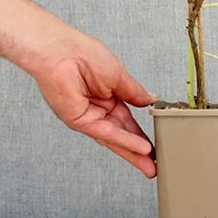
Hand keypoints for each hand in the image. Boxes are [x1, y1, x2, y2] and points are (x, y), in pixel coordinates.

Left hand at [30, 28, 157, 177]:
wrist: (62, 52)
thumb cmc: (84, 54)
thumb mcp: (119, 75)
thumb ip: (135, 92)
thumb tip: (150, 100)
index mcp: (108, 95)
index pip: (128, 119)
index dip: (141, 132)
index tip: (155, 143)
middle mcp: (98, 108)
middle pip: (122, 133)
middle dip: (139, 150)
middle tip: (155, 163)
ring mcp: (88, 116)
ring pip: (115, 138)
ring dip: (133, 152)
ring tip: (150, 165)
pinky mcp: (80, 121)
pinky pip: (106, 133)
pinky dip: (124, 140)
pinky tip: (139, 148)